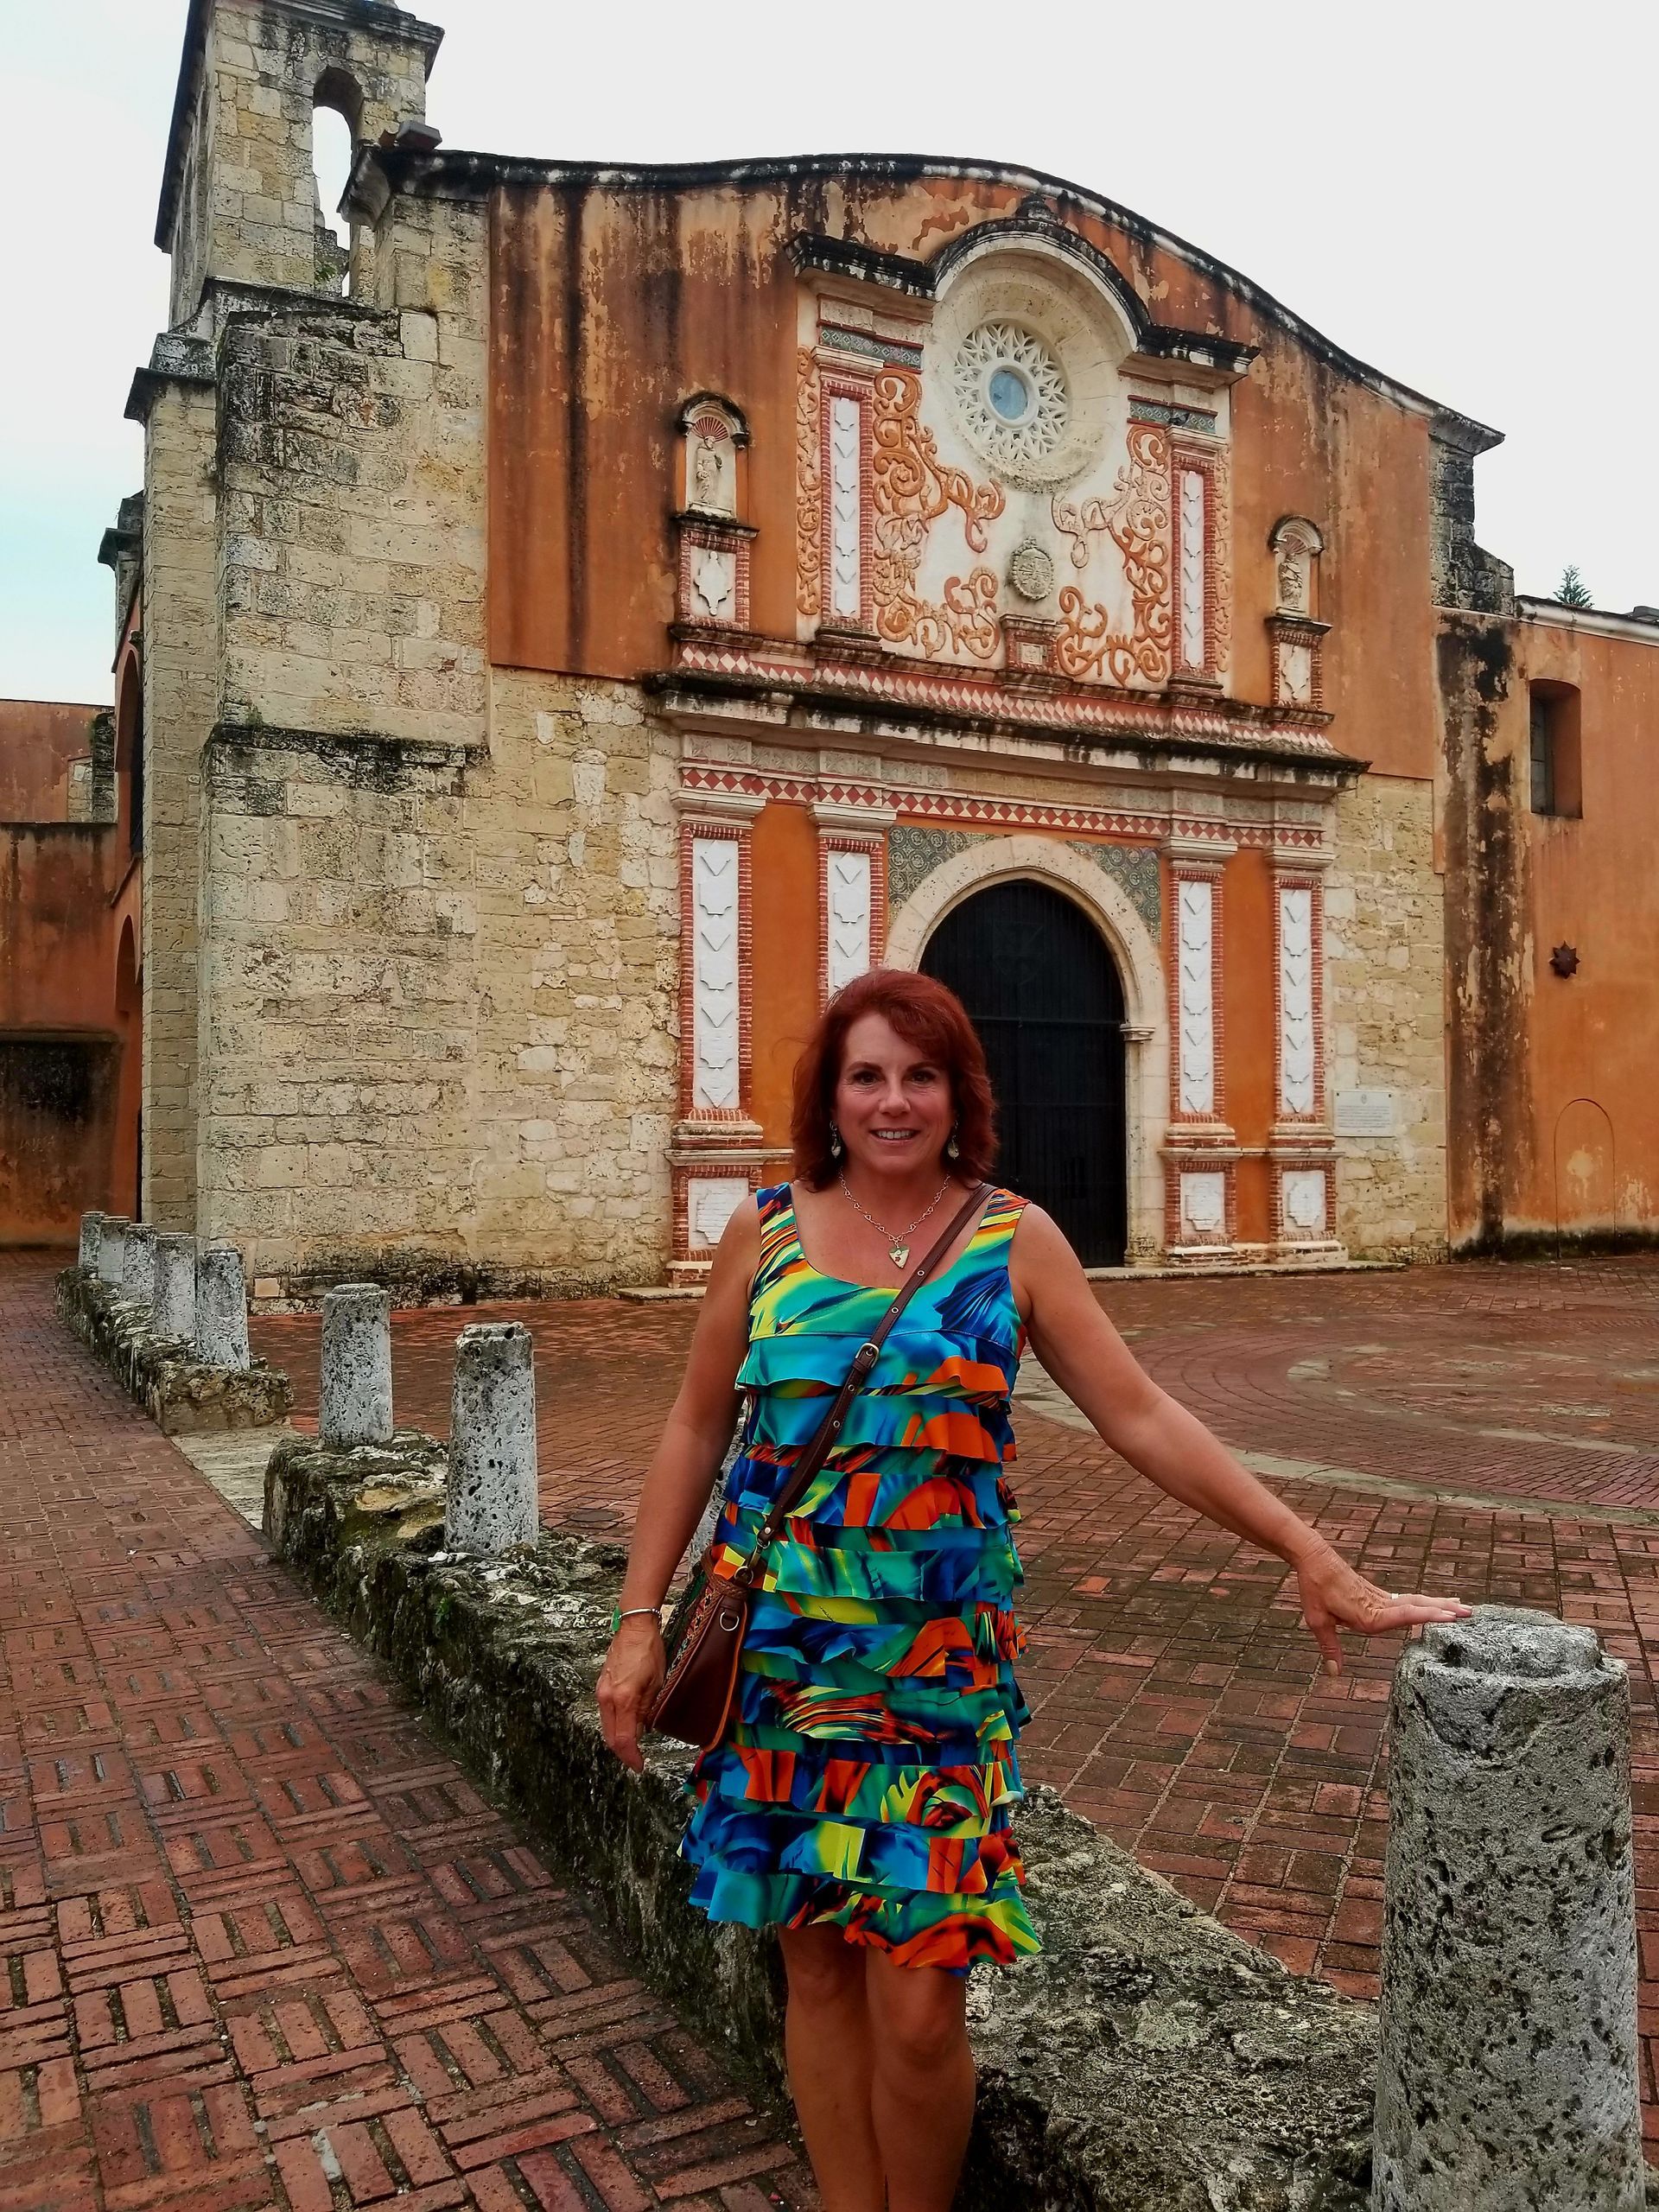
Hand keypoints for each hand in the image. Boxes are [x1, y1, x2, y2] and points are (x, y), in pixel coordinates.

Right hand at [596, 1617, 664, 1771]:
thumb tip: (641, 1731)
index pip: (623, 1739)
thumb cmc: (649, 1651)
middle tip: (636, 1760)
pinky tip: (627, 1725)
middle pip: (610, 1737)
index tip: (639, 1766)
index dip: (630, 1757)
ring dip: (618, 1739)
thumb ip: (647, 1710)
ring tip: (633, 1746)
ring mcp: (601, 1692)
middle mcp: (607, 1698)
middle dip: (622, 1752)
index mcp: (624, 1699)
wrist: (633, 1627)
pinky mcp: (601, 1686)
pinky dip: (615, 1725)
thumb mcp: (657, 1683)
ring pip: (606, 1726)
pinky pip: (605, 1714)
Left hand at [1291, 1538, 1472, 1676]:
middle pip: (1417, 1606)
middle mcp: (1379, 1606)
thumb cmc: (1314, 1589)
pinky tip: (1434, 1604)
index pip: (1404, 1615)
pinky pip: (1406, 1600)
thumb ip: (1329, 1648)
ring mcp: (1380, 1598)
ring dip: (1439, 1604)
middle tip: (1470, 1613)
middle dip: (1443, 1610)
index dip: (1428, 1616)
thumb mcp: (1317, 1620)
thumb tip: (1335, 1675)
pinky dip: (1424, 1602)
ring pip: (1415, 1601)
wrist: (1313, 1558)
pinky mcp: (1378, 1595)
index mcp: (1369, 1614)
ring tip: (1463, 1607)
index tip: (1450, 1616)